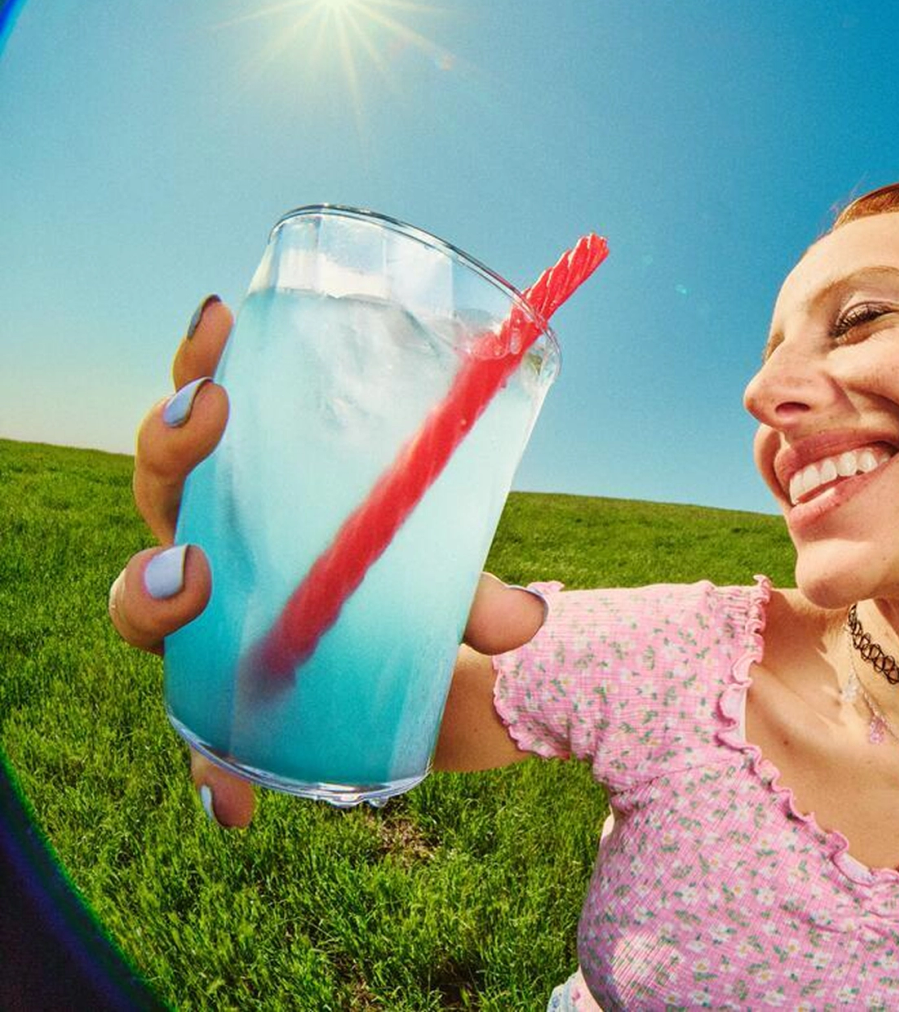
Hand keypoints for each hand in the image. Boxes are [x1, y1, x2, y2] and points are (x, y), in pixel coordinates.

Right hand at [109, 298, 547, 825]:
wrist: (427, 684)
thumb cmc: (420, 592)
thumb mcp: (455, 577)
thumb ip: (483, 598)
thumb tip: (530, 624)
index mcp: (260, 490)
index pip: (207, 416)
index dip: (198, 364)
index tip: (223, 318)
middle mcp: (218, 548)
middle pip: (162, 489)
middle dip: (169, 447)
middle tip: (210, 414)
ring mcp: (210, 622)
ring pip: (149, 600)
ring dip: (154, 587)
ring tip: (194, 577)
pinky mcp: (224, 702)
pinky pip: (200, 736)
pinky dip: (213, 770)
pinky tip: (229, 799)